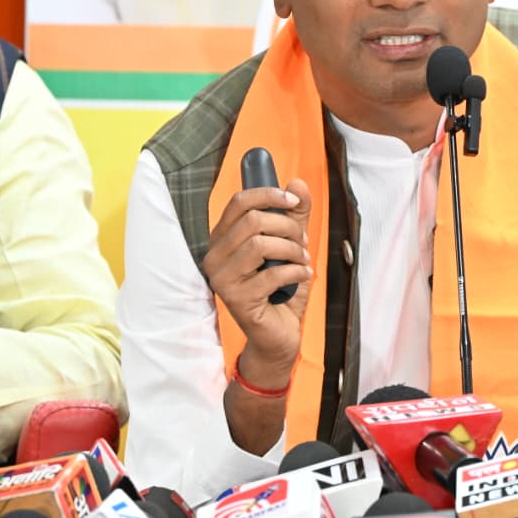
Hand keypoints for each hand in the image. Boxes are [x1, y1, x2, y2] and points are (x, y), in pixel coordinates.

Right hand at [203, 177, 313, 385]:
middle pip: (253, 221)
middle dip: (288, 228)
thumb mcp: (291, 246)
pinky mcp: (236, 299)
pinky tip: (302, 276)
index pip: (239, 202)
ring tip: (303, 259)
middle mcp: (215, 257)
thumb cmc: (281, 289)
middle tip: (302, 242)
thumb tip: (297, 183)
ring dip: (292, 249)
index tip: (293, 201)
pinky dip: (295, 271)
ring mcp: (222, 279)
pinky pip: (271, 274)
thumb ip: (295, 216)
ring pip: (260, 244)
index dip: (268, 195)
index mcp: (223, 239)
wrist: (277, 335)